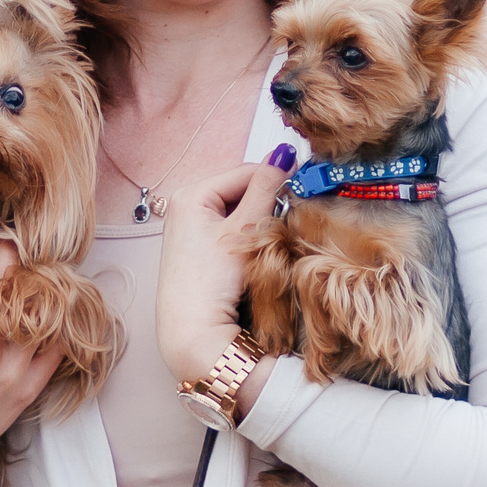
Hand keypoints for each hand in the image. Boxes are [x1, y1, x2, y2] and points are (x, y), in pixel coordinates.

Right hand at [0, 221, 66, 486]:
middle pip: (9, 280)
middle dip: (8, 248)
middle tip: (4, 234)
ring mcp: (13, 372)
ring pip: (37, 306)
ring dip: (33, 278)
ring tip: (25, 261)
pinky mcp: (30, 388)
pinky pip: (56, 341)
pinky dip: (54, 315)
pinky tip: (45, 298)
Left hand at [155, 152, 290, 413]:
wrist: (192, 333)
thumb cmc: (211, 281)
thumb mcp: (243, 229)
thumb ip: (266, 189)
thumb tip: (285, 152)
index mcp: (190, 194)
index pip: (245, 171)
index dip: (275, 180)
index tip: (302, 191)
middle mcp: (184, 206)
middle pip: (241, 191)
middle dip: (266, 203)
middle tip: (286, 221)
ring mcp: (189, 230)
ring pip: (239, 213)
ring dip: (259, 221)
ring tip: (269, 242)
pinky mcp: (197, 252)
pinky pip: (230, 231)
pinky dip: (247, 237)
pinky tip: (255, 254)